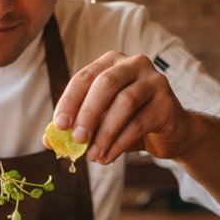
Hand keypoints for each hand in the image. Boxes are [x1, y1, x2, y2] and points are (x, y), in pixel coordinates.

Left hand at [47, 51, 191, 163]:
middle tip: (76, 139)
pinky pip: (140, 122)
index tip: (59, 125)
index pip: (84, 77)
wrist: (170, 132)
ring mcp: (154, 81)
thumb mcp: (100, 122)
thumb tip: (48, 140)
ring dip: (105, 132)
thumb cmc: (129, 122)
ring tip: (93, 155)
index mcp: (111, 62)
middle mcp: (134, 64)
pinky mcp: (167, 102)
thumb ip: (76, 126)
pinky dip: (120, 143)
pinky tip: (108, 157)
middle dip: (87, 113)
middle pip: (106, 84)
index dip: (69, 101)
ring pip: (124, 103)